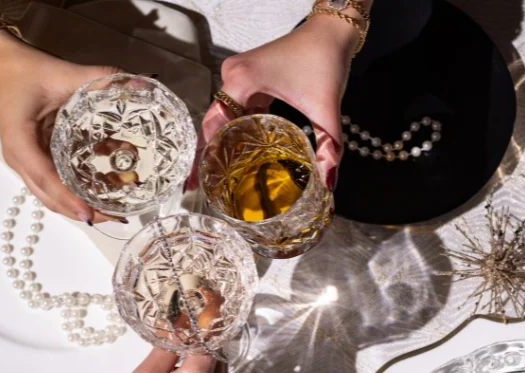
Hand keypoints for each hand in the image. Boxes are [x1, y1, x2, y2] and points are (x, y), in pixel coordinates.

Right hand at [0, 30, 118, 222]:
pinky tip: (107, 184)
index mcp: (21, 141)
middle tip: (116, 217)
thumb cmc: (25, 70)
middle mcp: (21, 159)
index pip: (45, 178)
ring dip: (81, 203)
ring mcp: (26, 162)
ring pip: (52, 195)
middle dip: (81, 211)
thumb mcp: (63, 74)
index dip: (68, 198)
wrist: (0, 65)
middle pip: (49, 197)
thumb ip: (100, 79)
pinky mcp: (35, 159)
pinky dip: (80, 188)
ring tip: (115, 209)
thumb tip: (140, 84)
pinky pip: (56, 182)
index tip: (90, 214)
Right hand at [190, 17, 359, 191]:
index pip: (213, 124)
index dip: (203, 155)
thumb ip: (328, 147)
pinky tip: (237, 154)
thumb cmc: (324, 62)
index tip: (194, 182)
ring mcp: (238, 77)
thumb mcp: (326, 109)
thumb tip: (328, 182)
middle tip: (203, 188)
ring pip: (224, 118)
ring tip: (215, 177)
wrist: (331, 33)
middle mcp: (232, 76)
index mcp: (242, 80)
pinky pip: (235, 110)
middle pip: (214, 123)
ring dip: (221, 144)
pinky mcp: (247, 79)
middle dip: (208, 155)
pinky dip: (236, 130)